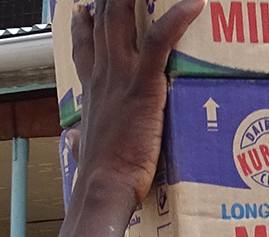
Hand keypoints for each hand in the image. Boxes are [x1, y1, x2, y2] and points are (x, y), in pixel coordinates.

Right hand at [69, 0, 204, 209]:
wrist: (103, 186)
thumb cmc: (99, 176)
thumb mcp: (84, 152)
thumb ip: (80, 142)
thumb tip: (74, 143)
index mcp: (91, 90)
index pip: (84, 47)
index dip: (84, 25)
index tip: (83, 9)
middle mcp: (102, 75)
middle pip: (103, 20)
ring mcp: (119, 76)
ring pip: (122, 18)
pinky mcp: (142, 85)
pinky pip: (158, 40)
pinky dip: (176, 18)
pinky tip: (194, 4)